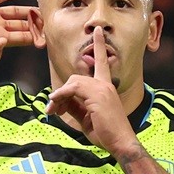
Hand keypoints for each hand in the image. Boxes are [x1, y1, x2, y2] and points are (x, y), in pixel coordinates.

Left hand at [46, 28, 135, 153]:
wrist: (120, 142)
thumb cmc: (106, 133)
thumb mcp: (86, 117)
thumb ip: (75, 106)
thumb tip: (61, 101)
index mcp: (106, 87)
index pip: (102, 62)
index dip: (99, 46)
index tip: (98, 31)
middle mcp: (105, 84)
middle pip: (76, 78)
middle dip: (61, 93)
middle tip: (53, 109)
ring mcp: (102, 88)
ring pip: (73, 82)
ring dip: (59, 97)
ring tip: (54, 111)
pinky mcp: (97, 95)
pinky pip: (72, 89)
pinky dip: (61, 96)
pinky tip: (56, 104)